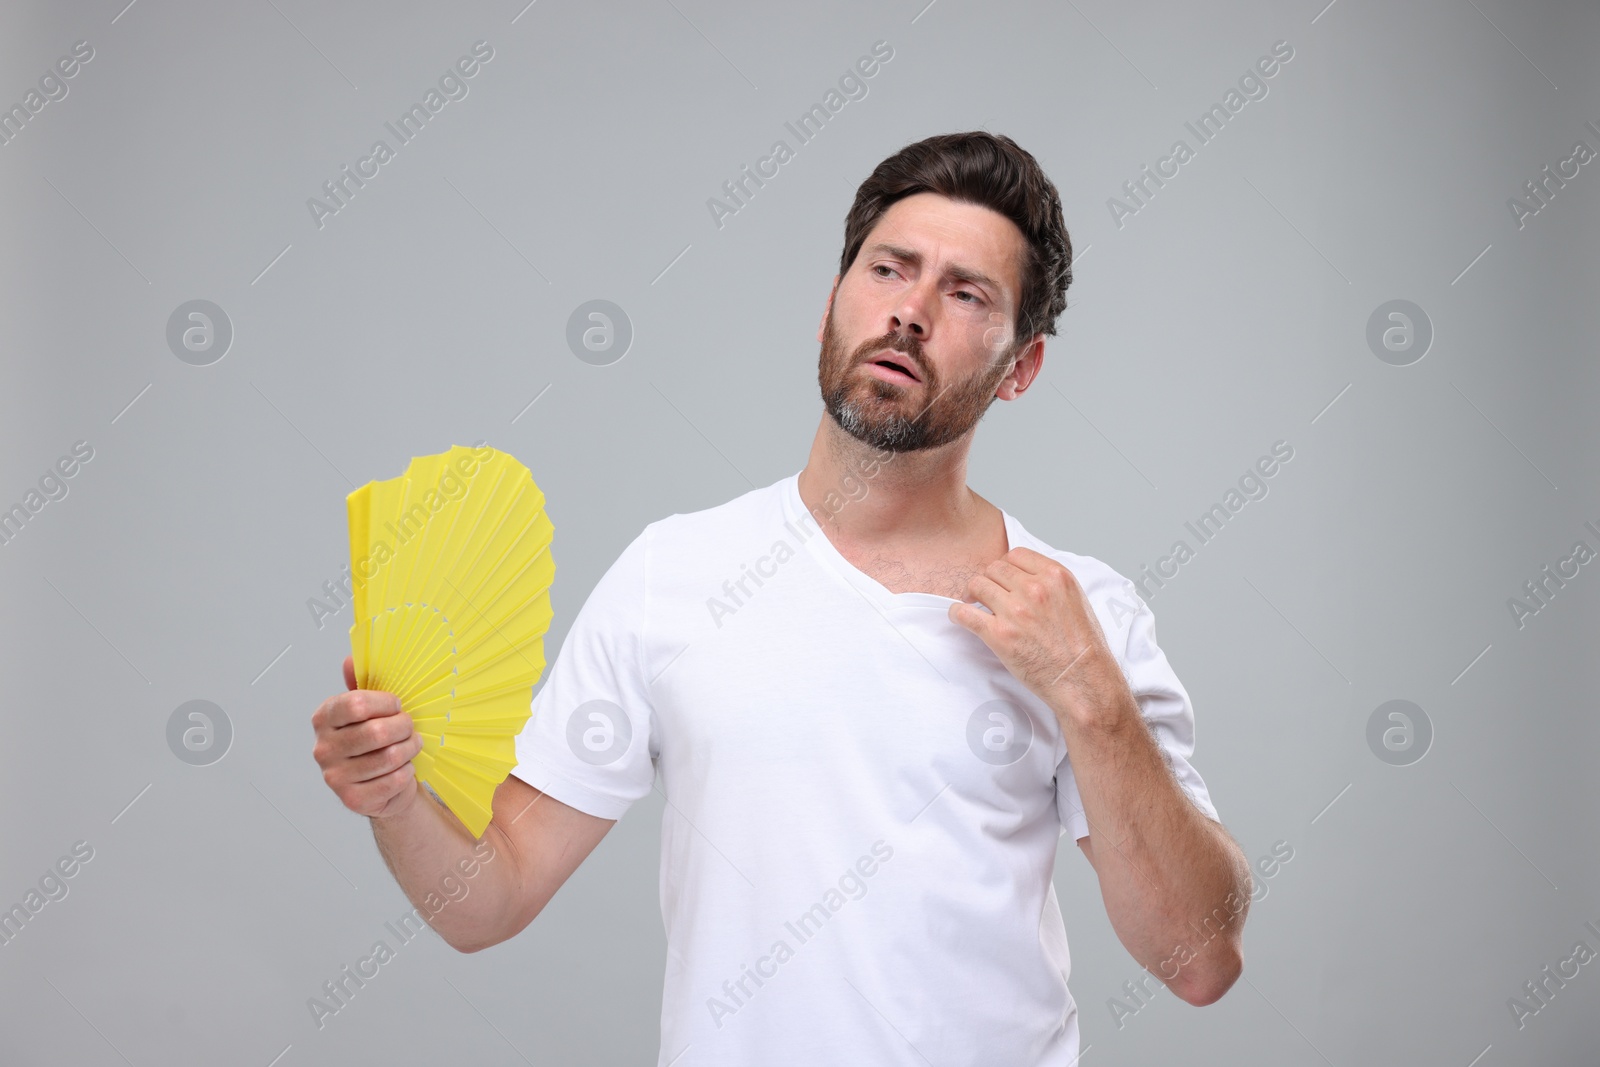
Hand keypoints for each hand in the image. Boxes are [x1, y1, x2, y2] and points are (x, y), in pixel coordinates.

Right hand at [311, 655, 425, 820]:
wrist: (380, 784)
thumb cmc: (376, 740)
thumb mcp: (369, 709)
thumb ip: (361, 684)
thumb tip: (351, 660)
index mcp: (325, 718)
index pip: (356, 704)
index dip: (386, 703)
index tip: (396, 705)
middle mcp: (323, 748)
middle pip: (377, 732)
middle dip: (404, 727)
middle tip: (409, 727)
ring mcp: (335, 776)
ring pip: (389, 757)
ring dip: (410, 749)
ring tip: (411, 745)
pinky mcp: (352, 799)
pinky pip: (393, 780)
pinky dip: (406, 773)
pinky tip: (403, 768)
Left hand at [947, 547, 1120, 720]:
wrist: (1083, 680)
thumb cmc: (1082, 645)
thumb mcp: (1075, 599)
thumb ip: (1050, 583)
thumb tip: (1023, 577)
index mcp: (1055, 576)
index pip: (1015, 555)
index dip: (1007, 567)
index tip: (1004, 580)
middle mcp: (1034, 589)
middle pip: (994, 568)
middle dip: (990, 581)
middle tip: (989, 596)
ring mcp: (1015, 611)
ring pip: (977, 585)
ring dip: (973, 595)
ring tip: (974, 606)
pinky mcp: (1000, 634)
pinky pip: (964, 613)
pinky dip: (957, 614)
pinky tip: (961, 617)